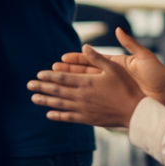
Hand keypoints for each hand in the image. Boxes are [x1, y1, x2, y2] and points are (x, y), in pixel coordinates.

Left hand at [28, 44, 146, 127]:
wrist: (136, 112)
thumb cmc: (126, 87)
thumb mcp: (113, 68)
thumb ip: (97, 58)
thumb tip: (84, 46)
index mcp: (87, 82)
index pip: (63, 78)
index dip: (49, 76)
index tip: (38, 74)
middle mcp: (82, 96)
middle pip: (57, 90)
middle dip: (42, 87)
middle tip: (28, 85)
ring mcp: (84, 109)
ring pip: (60, 104)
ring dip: (45, 100)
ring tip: (33, 98)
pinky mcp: (88, 119)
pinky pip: (69, 117)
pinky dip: (58, 115)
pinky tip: (49, 114)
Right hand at [55, 28, 164, 101]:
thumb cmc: (158, 75)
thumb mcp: (144, 57)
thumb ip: (130, 44)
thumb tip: (117, 30)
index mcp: (116, 64)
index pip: (91, 60)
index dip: (76, 59)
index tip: (62, 59)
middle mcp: (111, 77)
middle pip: (84, 74)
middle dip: (68, 72)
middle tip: (52, 72)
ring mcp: (112, 89)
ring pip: (87, 87)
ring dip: (71, 86)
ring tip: (56, 86)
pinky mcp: (115, 101)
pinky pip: (96, 100)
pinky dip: (83, 101)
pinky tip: (71, 103)